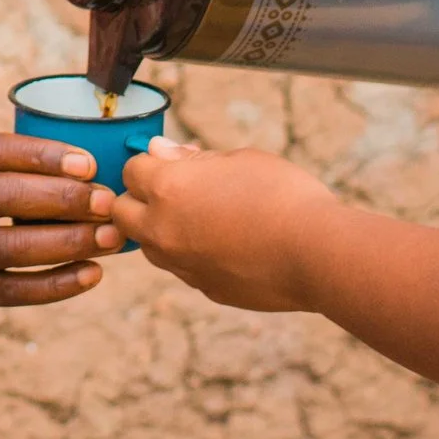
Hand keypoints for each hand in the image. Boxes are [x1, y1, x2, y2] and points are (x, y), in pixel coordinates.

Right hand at [0, 133, 119, 311]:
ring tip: (109, 236)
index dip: (40, 155)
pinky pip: (14, 292)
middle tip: (106, 200)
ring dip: (68, 241)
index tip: (86, 162)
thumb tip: (83, 169)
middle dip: (62, 198)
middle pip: (3, 197)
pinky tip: (92, 274)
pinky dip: (57, 285)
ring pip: (12, 248)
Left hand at [113, 138, 341, 311]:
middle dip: (137, 199)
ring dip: (159, 230)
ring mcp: (181, 264)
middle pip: (121, 213)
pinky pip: (181, 268)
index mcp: (167, 188)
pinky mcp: (203, 288)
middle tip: (170, 191)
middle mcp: (163, 229)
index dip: (149, 163)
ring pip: (147, 245)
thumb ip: (192, 159)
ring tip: (199, 217)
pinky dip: (189, 255)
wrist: (317, 253)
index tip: (169, 162)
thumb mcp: (239, 160)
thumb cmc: (282, 195)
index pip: (131, 171)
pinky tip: (223, 244)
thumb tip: (162, 151)